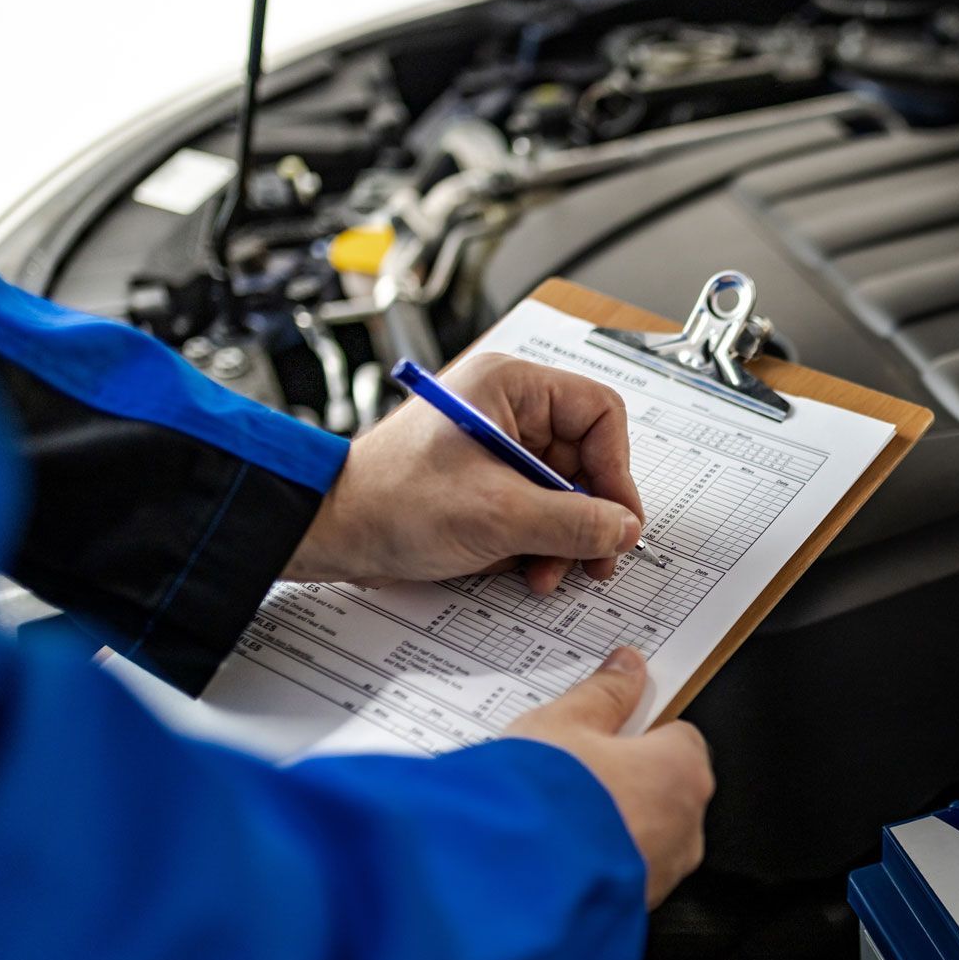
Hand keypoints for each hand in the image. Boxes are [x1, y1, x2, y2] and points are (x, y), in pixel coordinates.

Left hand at [287, 353, 644, 592]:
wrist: (333, 531)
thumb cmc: (393, 500)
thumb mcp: (500, 515)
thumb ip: (575, 523)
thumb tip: (625, 530)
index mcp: (511, 387)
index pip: (599, 413)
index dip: (615, 469)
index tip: (617, 518)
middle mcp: (509, 409)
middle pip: (585, 458)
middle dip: (588, 515)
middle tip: (595, 557)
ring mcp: (497, 447)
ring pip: (564, 491)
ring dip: (564, 538)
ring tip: (549, 572)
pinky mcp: (487, 482)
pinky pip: (537, 508)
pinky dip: (540, 542)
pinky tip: (528, 569)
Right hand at [504, 647, 711, 908]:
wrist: (514, 888)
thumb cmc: (546, 802)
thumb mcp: (564, 724)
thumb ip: (602, 694)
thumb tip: (626, 668)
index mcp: (681, 771)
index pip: (679, 736)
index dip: (639, 731)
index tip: (607, 731)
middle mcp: (686, 826)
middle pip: (662, 787)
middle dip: (623, 780)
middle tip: (572, 771)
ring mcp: (663, 872)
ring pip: (644, 834)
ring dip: (610, 824)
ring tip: (555, 815)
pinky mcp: (634, 907)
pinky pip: (621, 873)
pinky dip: (597, 862)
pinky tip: (556, 854)